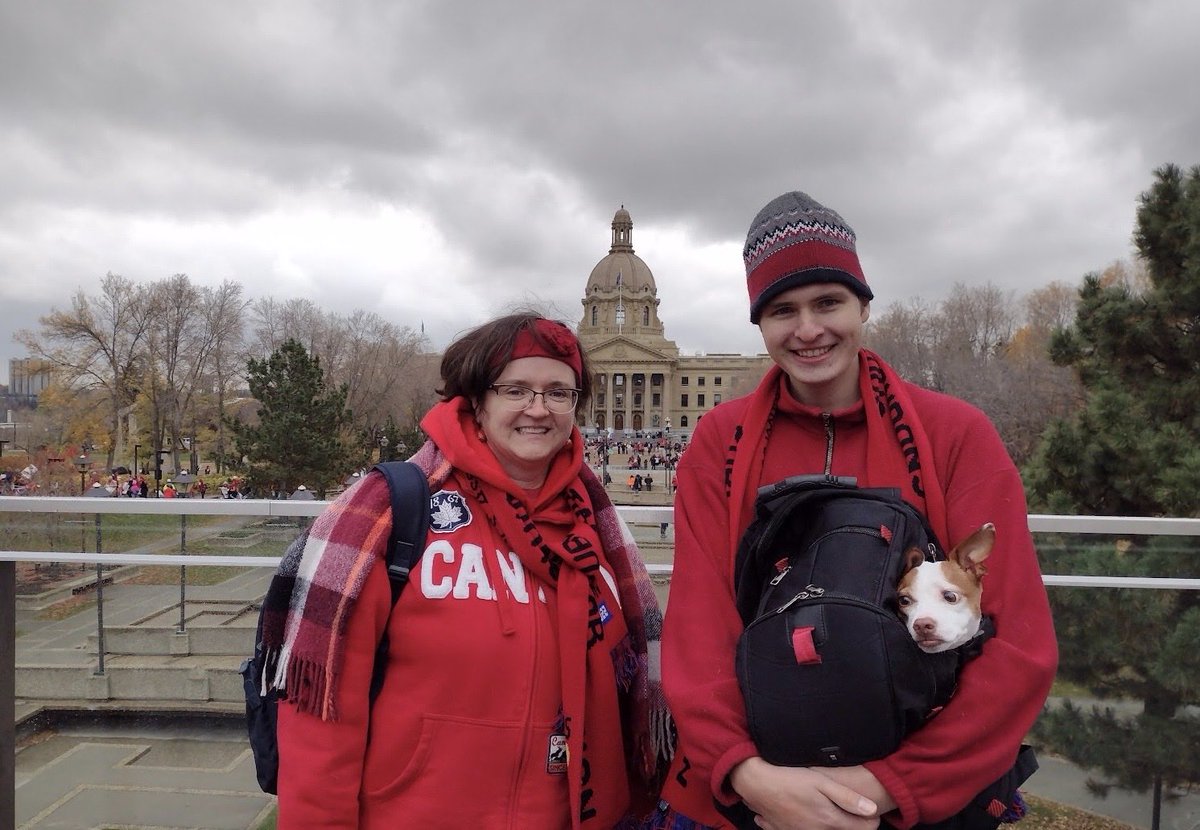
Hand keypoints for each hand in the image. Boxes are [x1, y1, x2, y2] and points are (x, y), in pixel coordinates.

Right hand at [730, 757, 880, 829]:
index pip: (864, 828)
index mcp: (829, 820)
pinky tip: (803, 814)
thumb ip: (848, 798)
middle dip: (852, 821)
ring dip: (829, 823)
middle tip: (847, 804)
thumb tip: (873, 809)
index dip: (871, 817)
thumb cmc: (790, 778)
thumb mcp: (821, 781)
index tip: (869, 807)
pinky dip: (807, 826)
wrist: (756, 782)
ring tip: (825, 805)